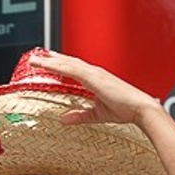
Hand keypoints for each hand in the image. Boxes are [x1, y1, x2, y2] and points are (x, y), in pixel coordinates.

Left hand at [29, 50, 161, 126]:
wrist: (140, 108)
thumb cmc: (125, 109)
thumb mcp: (97, 114)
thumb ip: (80, 116)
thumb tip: (64, 119)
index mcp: (96, 78)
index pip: (73, 68)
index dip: (59, 63)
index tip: (47, 60)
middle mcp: (94, 72)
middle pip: (68, 62)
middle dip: (51, 58)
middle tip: (35, 55)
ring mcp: (94, 73)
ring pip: (67, 63)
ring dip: (50, 60)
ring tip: (34, 58)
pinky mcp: (94, 77)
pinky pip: (72, 69)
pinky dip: (58, 65)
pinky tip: (47, 64)